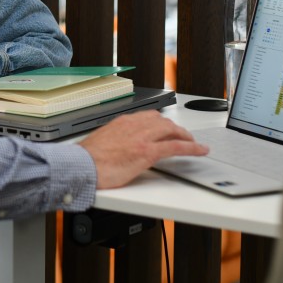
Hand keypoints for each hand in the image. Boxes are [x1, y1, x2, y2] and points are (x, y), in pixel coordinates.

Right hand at [77, 111, 208, 188]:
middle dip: (176, 129)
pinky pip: (176, 147)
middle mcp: (134, 125)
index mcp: (122, 123)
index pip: (148, 117)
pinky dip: (191, 147)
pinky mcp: (148, 152)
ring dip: (185, 136)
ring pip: (172, 131)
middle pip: (163, 122)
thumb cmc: (87, 159)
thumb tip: (119, 148)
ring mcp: (142, 138)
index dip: (161, 124)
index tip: (166, 128)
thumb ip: (115, 141)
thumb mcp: (103, 143)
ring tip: (193, 143)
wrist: (82, 165)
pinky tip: (200, 151)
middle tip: (184, 136)